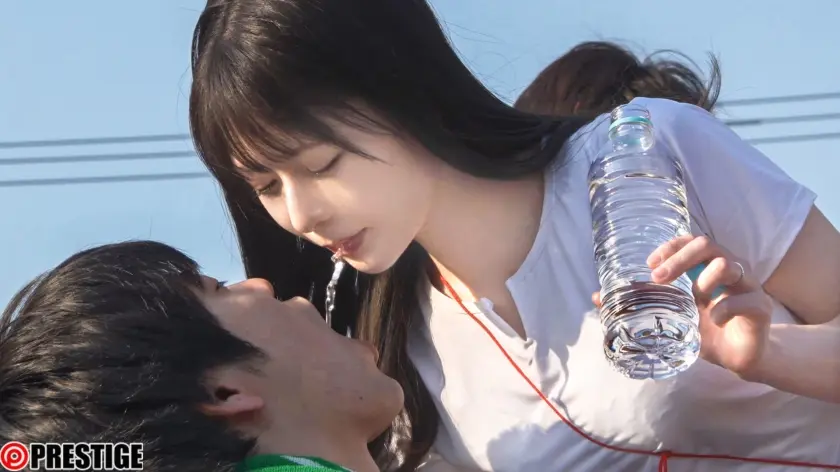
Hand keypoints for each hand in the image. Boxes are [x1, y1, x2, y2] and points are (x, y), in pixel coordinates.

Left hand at [592, 235, 773, 376]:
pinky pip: (746, 299)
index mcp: (706, 266)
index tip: (649, 262)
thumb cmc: (706, 330)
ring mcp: (747, 286)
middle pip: (708, 244)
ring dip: (705, 279)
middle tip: (659, 277)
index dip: (671, 246)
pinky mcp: (760, 307)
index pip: (691, 241)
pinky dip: (725, 308)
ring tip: (693, 298)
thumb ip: (638, 304)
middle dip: (681, 257)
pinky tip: (714, 319)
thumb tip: (596, 297)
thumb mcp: (670, 317)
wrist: (740, 357)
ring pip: (730, 264)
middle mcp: (728, 269)